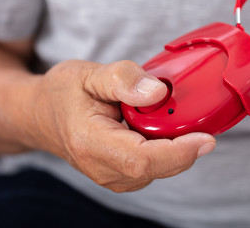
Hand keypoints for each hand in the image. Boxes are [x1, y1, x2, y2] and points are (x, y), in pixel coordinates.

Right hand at [31, 60, 215, 191]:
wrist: (42, 115)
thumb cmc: (62, 94)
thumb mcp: (88, 74)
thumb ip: (123, 80)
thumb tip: (158, 92)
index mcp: (91, 143)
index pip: (143, 159)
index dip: (179, 151)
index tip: (206, 138)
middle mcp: (102, 168)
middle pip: (158, 167)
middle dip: (185, 144)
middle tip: (197, 117)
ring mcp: (112, 176)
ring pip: (160, 169)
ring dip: (177, 146)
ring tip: (173, 118)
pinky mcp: (121, 175)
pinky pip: (155, 167)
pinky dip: (168, 150)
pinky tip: (162, 129)